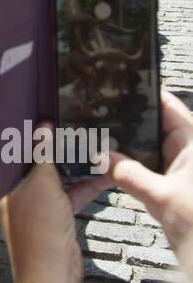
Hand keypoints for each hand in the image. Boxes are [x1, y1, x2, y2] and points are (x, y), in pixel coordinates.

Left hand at [0, 123, 107, 282]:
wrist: (51, 271)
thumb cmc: (37, 226)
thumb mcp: (42, 181)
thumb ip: (43, 152)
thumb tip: (43, 127)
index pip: (7, 145)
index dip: (21, 129)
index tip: (36, 111)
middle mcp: (13, 189)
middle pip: (33, 159)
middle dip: (52, 145)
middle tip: (68, 124)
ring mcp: (33, 202)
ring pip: (54, 175)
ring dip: (72, 164)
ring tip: (90, 145)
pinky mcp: (53, 214)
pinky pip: (68, 192)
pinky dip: (83, 184)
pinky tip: (103, 173)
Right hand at [104, 90, 192, 272]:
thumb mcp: (161, 197)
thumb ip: (128, 175)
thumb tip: (102, 157)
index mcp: (192, 142)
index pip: (168, 106)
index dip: (146, 93)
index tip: (121, 86)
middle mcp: (187, 151)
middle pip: (153, 126)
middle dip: (128, 123)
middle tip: (100, 116)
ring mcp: (179, 168)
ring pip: (148, 149)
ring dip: (128, 149)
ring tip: (100, 141)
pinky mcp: (171, 185)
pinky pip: (147, 169)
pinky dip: (131, 167)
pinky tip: (111, 167)